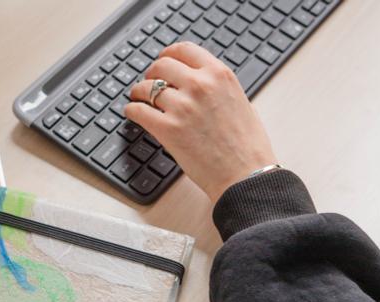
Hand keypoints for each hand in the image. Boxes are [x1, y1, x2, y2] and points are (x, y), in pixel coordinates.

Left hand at [126, 42, 276, 203]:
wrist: (245, 174)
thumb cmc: (247, 145)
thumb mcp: (239, 101)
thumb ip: (217, 88)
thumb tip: (200, 83)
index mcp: (219, 75)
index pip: (184, 50)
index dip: (168, 54)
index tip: (163, 60)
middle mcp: (200, 85)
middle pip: (161, 65)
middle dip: (152, 73)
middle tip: (149, 82)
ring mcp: (182, 106)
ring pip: (146, 88)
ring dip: (139, 93)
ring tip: (138, 98)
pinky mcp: (168, 129)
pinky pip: (138, 111)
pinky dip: (132, 111)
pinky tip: (133, 113)